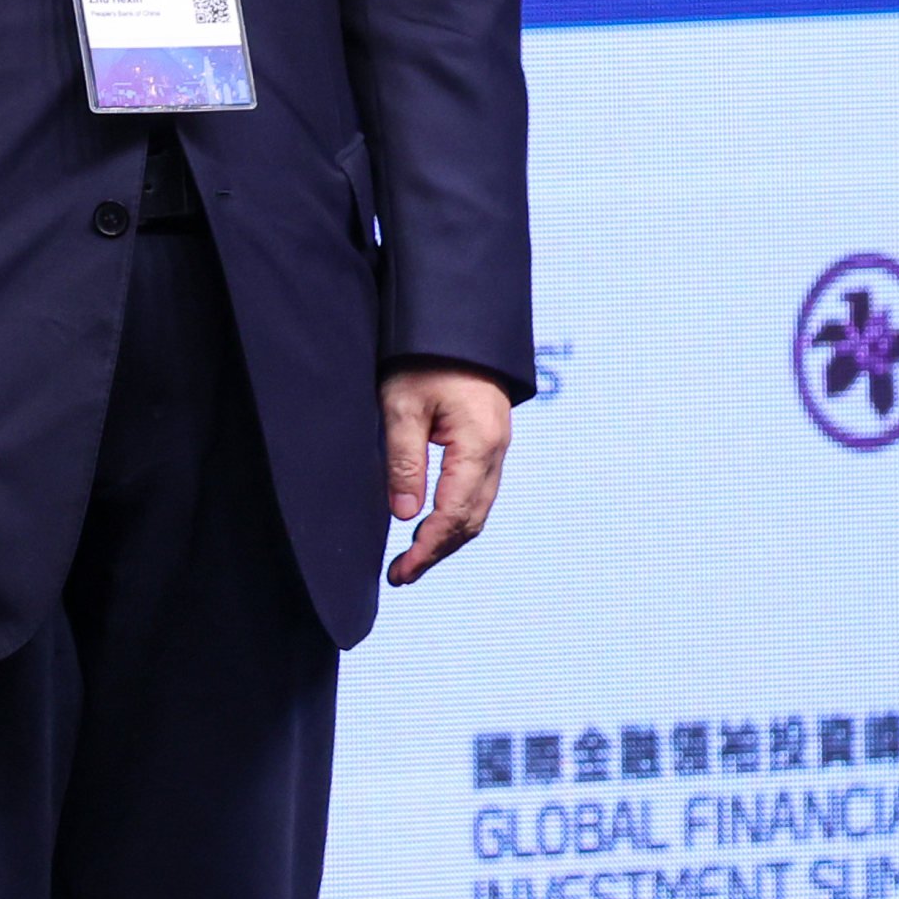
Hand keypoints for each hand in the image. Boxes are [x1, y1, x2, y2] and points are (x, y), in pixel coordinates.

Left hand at [382, 365, 512, 586]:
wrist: (455, 324)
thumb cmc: (422, 360)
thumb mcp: (401, 407)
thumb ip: (404, 461)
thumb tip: (405, 515)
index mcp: (479, 445)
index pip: (454, 514)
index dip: (427, 547)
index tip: (401, 571)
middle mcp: (496, 452)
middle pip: (472, 520)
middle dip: (437, 551)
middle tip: (401, 574)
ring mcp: (497, 448)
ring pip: (477, 509)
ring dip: (448, 538)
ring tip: (412, 559)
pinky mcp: (488, 442)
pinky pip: (477, 491)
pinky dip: (456, 516)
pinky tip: (432, 525)